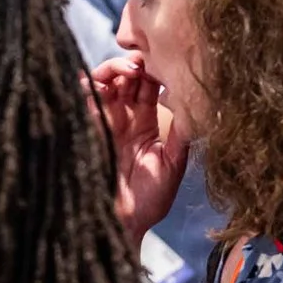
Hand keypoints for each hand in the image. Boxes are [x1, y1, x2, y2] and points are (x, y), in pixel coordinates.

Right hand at [92, 55, 188, 249]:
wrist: (124, 224)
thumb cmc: (149, 201)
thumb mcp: (173, 164)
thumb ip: (181, 135)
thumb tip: (198, 108)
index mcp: (145, 126)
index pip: (147, 88)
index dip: (154, 72)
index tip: (165, 63)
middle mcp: (123, 120)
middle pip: (126, 79)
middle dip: (136, 64)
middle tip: (147, 58)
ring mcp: (104, 122)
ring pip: (105, 83)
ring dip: (116, 69)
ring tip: (131, 68)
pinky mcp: (87, 128)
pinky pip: (84, 99)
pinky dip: (91, 83)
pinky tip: (106, 80)